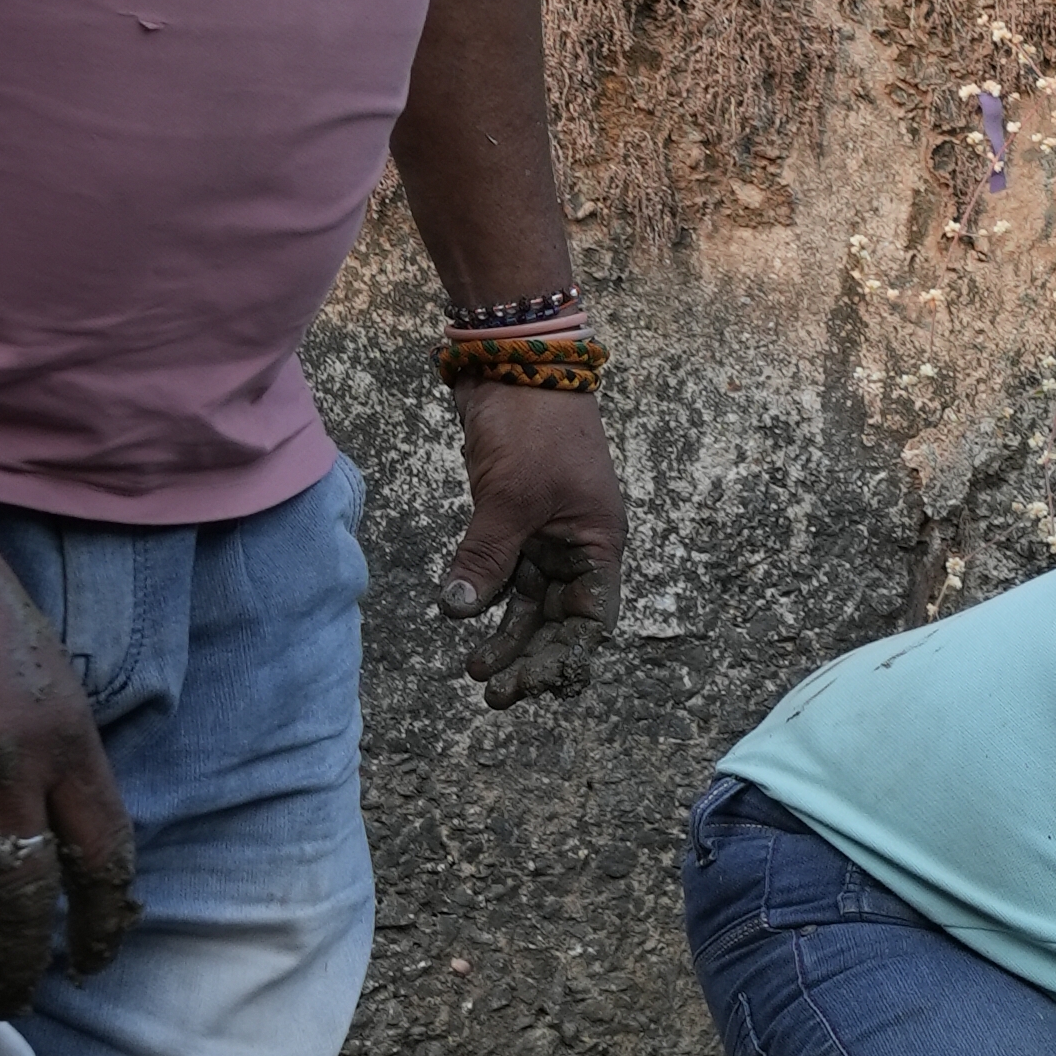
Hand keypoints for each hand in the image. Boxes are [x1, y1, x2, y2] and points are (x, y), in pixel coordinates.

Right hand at [0, 496, 132, 1013]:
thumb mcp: (49, 684)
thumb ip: (58, 761)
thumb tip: (59, 845)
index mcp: (69, 740)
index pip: (106, 857)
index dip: (104, 923)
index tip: (95, 962)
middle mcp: (9, 764)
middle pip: (26, 898)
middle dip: (21, 963)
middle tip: (11, 1000)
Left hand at [442, 387, 623, 707]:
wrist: (514, 364)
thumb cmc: (533, 429)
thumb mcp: (511, 497)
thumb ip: (486, 557)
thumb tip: (456, 610)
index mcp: (598, 543)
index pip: (591, 621)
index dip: (563, 660)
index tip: (528, 687)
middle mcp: (577, 545)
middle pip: (559, 620)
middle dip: (530, 658)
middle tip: (490, 692)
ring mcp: (545, 532)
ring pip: (528, 602)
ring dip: (504, 635)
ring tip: (474, 668)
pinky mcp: (513, 518)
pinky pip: (502, 572)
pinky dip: (484, 596)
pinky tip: (462, 615)